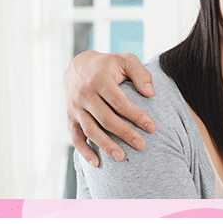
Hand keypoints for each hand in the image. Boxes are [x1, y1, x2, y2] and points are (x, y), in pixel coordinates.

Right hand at [64, 51, 156, 166]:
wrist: (78, 67)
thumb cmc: (108, 65)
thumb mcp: (125, 60)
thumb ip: (140, 73)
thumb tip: (151, 94)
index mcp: (99, 79)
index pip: (119, 101)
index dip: (136, 115)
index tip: (152, 127)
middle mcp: (85, 94)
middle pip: (106, 118)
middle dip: (124, 133)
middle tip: (142, 145)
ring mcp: (76, 107)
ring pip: (91, 130)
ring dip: (106, 145)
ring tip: (122, 157)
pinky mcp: (70, 118)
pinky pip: (75, 137)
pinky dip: (84, 151)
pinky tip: (97, 163)